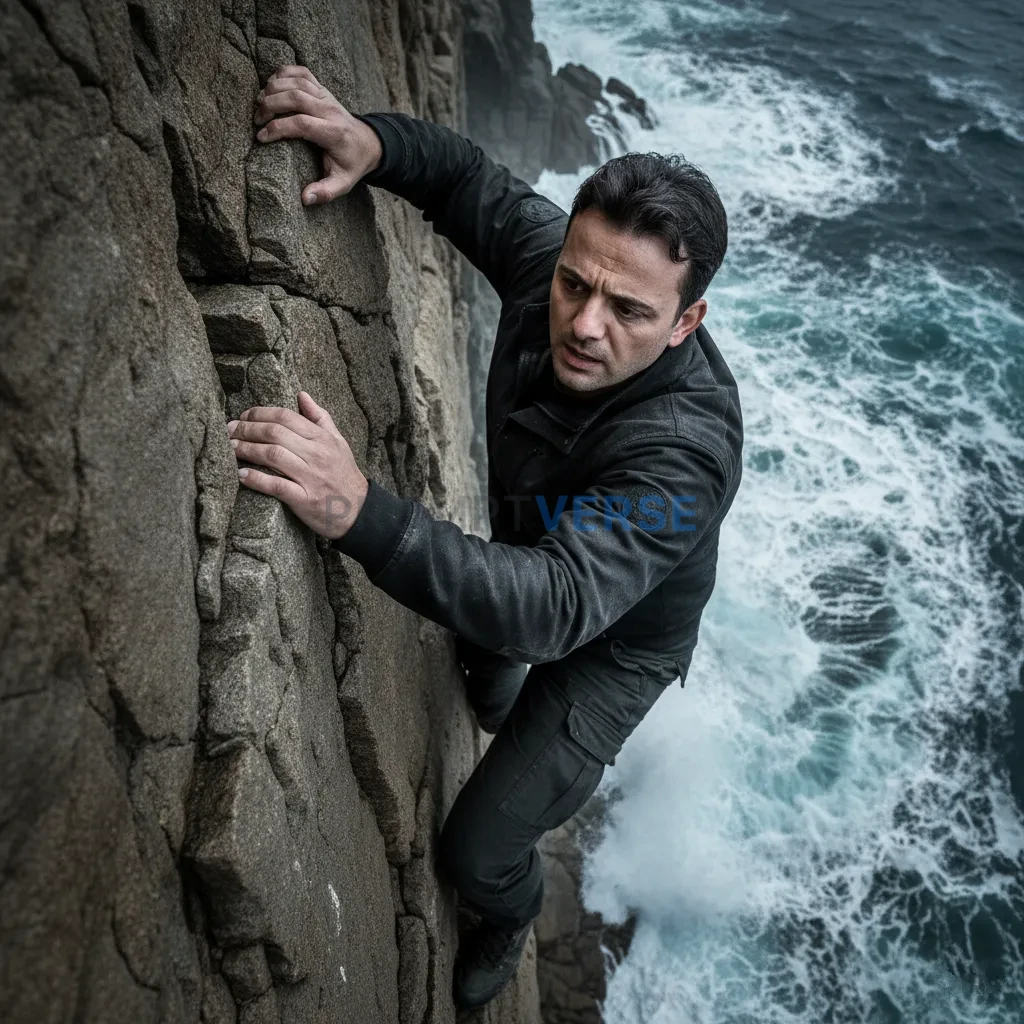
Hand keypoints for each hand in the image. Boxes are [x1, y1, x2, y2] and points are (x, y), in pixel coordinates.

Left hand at [228, 391, 368, 540]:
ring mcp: (311, 477)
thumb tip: (302, 395)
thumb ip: (320, 418)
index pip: (286, 417)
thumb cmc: (344, 475)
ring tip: (231, 448)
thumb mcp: (338, 442)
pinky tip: (241, 474)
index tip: (243, 416)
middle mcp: (317, 455)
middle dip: (247, 430)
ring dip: (247, 450)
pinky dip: (256, 479)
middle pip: (275, 434)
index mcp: (323, 439)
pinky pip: (276, 486)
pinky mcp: (305, 500)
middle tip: (229, 431)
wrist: (360, 510)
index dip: (260, 414)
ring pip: (273, 456)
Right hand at [253, 64, 383, 205]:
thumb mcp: (343, 183)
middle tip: (256, 120)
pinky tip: (271, 84)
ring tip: (260, 104)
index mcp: (334, 133)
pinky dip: (283, 73)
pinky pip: (301, 72)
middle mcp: (330, 110)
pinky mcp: (322, 89)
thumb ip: (325, 192)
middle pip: (295, 97)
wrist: (368, 143)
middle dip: (270, 105)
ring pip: (296, 81)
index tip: (261, 137)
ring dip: (273, 88)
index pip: (302, 123)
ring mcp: (326, 96)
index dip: (278, 128)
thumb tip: (305, 199)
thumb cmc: (351, 164)